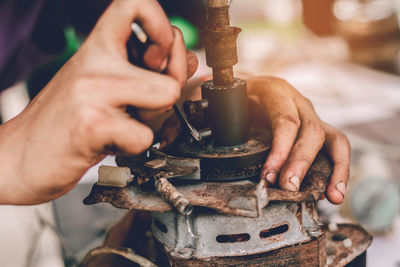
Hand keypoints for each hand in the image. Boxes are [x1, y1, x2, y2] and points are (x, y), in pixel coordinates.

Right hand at [0, 0, 190, 204]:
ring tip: (124, 125)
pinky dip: (135, 148)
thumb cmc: (65, 122)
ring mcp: (92, 91)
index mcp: (98, 47)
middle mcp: (95, 61)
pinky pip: (145, 136)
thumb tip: (190, 64)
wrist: (18, 158)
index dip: (162, 24)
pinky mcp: (91, 124)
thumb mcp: (109, 87)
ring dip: (154, 120)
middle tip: (145, 104)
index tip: (160, 52)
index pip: (136, 2)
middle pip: (170, 60)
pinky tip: (111, 144)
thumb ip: (149, 72)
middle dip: (171, 88)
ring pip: (166, 96)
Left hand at [160, 76, 349, 204]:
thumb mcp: (215, 100)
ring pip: (329, 138)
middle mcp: (296, 101)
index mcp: (272, 91)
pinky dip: (341, 169)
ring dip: (328, 168)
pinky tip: (335, 192)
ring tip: (326, 195)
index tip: (268, 173)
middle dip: (298, 162)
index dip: (279, 147)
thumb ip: (193, 114)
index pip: (283, 118)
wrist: (252, 86)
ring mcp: (311, 115)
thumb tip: (166, 138)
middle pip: (308, 131)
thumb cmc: (235, 96)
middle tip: (286, 186)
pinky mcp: (319, 130)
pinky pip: (338, 146)